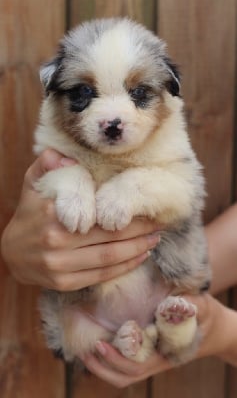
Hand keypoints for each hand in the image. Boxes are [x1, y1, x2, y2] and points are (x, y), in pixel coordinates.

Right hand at [1, 149, 159, 290]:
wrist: (11, 253)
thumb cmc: (28, 214)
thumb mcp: (31, 184)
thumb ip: (46, 165)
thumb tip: (65, 156)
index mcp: (53, 214)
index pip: (99, 213)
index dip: (128, 213)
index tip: (149, 208)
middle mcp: (57, 241)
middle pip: (109, 237)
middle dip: (140, 232)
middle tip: (160, 225)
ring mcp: (60, 266)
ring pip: (109, 258)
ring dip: (137, 250)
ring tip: (155, 240)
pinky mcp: (64, 282)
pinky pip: (101, 276)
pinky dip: (124, 267)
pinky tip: (139, 257)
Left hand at [83, 293, 230, 387]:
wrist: (210, 327)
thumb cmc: (204, 316)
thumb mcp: (203, 307)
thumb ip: (194, 305)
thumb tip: (178, 302)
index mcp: (165, 353)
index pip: (138, 365)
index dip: (118, 359)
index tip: (101, 343)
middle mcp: (155, 359)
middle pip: (126, 375)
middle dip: (103, 365)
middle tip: (86, 347)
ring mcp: (149, 358)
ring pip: (123, 374)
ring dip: (101, 365)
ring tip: (84, 348)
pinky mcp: (145, 351)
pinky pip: (125, 362)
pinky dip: (108, 358)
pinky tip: (95, 341)